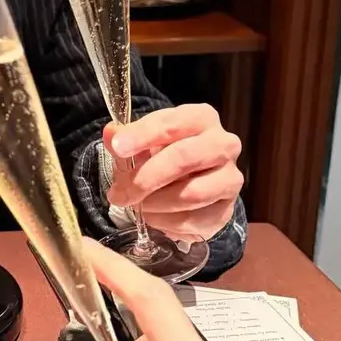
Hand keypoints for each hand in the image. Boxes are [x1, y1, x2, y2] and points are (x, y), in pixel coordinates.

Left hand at [105, 103, 242, 242]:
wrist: (193, 183)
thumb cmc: (164, 155)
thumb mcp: (142, 143)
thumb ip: (125, 139)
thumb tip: (111, 133)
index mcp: (201, 118)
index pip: (171, 124)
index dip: (142, 135)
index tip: (118, 148)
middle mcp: (223, 144)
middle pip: (184, 158)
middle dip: (146, 178)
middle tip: (119, 194)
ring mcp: (229, 178)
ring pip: (191, 193)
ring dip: (154, 204)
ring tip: (135, 206)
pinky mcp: (227, 209)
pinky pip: (193, 220)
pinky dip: (165, 222)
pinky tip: (153, 217)